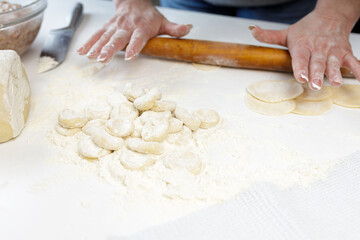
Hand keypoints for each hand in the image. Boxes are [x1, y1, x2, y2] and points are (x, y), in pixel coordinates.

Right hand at [77, 0, 191, 62]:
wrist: (133, 1)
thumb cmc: (149, 16)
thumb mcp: (163, 21)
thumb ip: (174, 29)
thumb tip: (188, 29)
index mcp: (141, 27)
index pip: (137, 38)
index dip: (134, 47)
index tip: (130, 56)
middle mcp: (126, 26)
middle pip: (117, 38)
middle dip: (109, 49)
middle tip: (102, 58)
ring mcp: (115, 26)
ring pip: (104, 36)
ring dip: (96, 47)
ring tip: (90, 57)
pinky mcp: (107, 27)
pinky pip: (96, 34)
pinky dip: (88, 43)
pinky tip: (82, 51)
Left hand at [250, 9, 359, 89]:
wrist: (331, 16)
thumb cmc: (306, 28)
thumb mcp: (287, 33)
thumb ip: (268, 36)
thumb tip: (251, 30)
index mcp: (303, 46)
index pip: (301, 58)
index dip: (300, 68)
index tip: (300, 77)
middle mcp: (318, 49)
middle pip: (317, 64)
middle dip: (317, 74)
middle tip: (315, 85)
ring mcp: (333, 52)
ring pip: (334, 64)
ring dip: (335, 73)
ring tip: (336, 82)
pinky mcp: (345, 53)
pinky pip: (354, 62)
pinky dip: (358, 71)